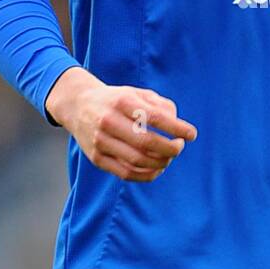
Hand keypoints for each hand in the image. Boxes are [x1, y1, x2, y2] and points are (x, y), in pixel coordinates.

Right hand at [46, 68, 196, 181]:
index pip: (154, 117)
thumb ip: (161, 105)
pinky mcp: (97, 158)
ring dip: (161, 163)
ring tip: (169, 157)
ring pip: (137, 161)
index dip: (177, 128)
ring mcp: (101, 141)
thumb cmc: (116, 100)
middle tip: (180, 147)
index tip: (192, 134)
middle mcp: (108, 121)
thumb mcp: (136, 93)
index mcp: (122, 102)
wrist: (77, 106)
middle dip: (170, 149)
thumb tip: (178, 126)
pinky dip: (147, 175)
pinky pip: (126, 173)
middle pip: (146, 142)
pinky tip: (157, 168)